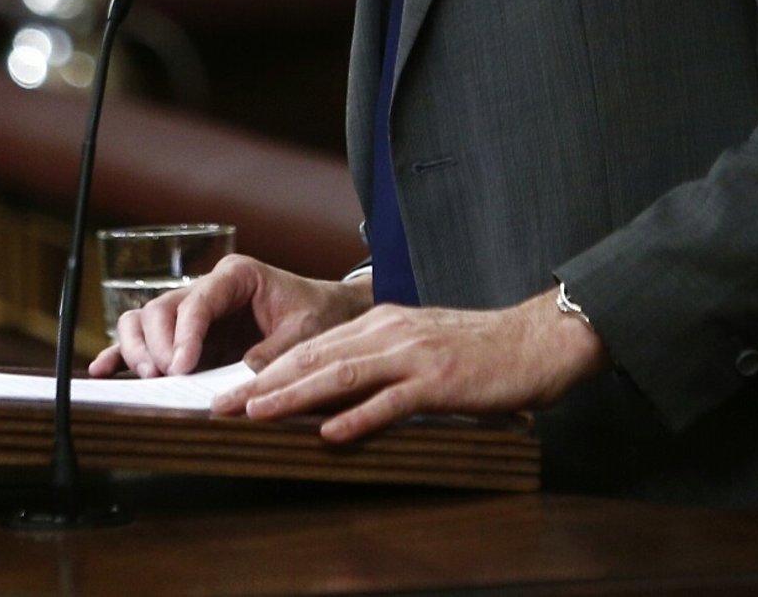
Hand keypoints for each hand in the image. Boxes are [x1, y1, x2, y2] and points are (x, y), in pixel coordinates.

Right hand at [86, 255, 370, 378]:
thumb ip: (274, 353)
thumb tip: (239, 379)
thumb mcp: (305, 333)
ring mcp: (193, 313)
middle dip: (158, 343)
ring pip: (144, 318)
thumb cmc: (316, 316)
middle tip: (165, 376)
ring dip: (138, 347)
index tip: (182, 367)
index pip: (198, 300)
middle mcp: (208, 289)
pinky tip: (104, 369)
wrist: (327, 314)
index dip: (185, 333)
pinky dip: (123, 352)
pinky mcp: (186, 337)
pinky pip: (146, 338)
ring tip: (148, 378)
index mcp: (237, 276)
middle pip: (161, 307)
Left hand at [210, 289, 607, 441]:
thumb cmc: (480, 351)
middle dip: (262, 383)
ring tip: (256, 415)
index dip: (266, 371)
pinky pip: (392, 401)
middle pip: (313, 357)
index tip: (230, 394)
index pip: (310, 347)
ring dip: (293, 396)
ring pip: (341, 373)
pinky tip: (331, 433)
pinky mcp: (440, 380)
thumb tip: (333, 399)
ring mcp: (413, 354)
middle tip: (220, 407)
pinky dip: (359, 417)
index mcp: (381, 323)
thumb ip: (379, 367)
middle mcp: (389, 331)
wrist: (536, 340)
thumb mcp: (420, 349)